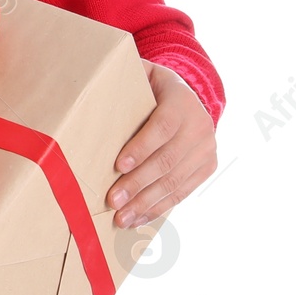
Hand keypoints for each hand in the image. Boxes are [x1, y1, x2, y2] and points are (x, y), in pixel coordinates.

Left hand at [107, 61, 216, 227]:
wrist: (189, 96)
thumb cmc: (150, 88)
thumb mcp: (140, 76)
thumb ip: (119, 80)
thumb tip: (88, 88)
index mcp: (181, 100)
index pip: (162, 127)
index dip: (141, 148)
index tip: (118, 166)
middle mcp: (200, 125)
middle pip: (167, 160)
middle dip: (138, 183)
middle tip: (113, 200)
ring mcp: (206, 148)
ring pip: (175, 180)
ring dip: (146, 202)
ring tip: (122, 218)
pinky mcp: (208, 166)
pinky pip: (183, 191)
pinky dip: (159, 207)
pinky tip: (139, 218)